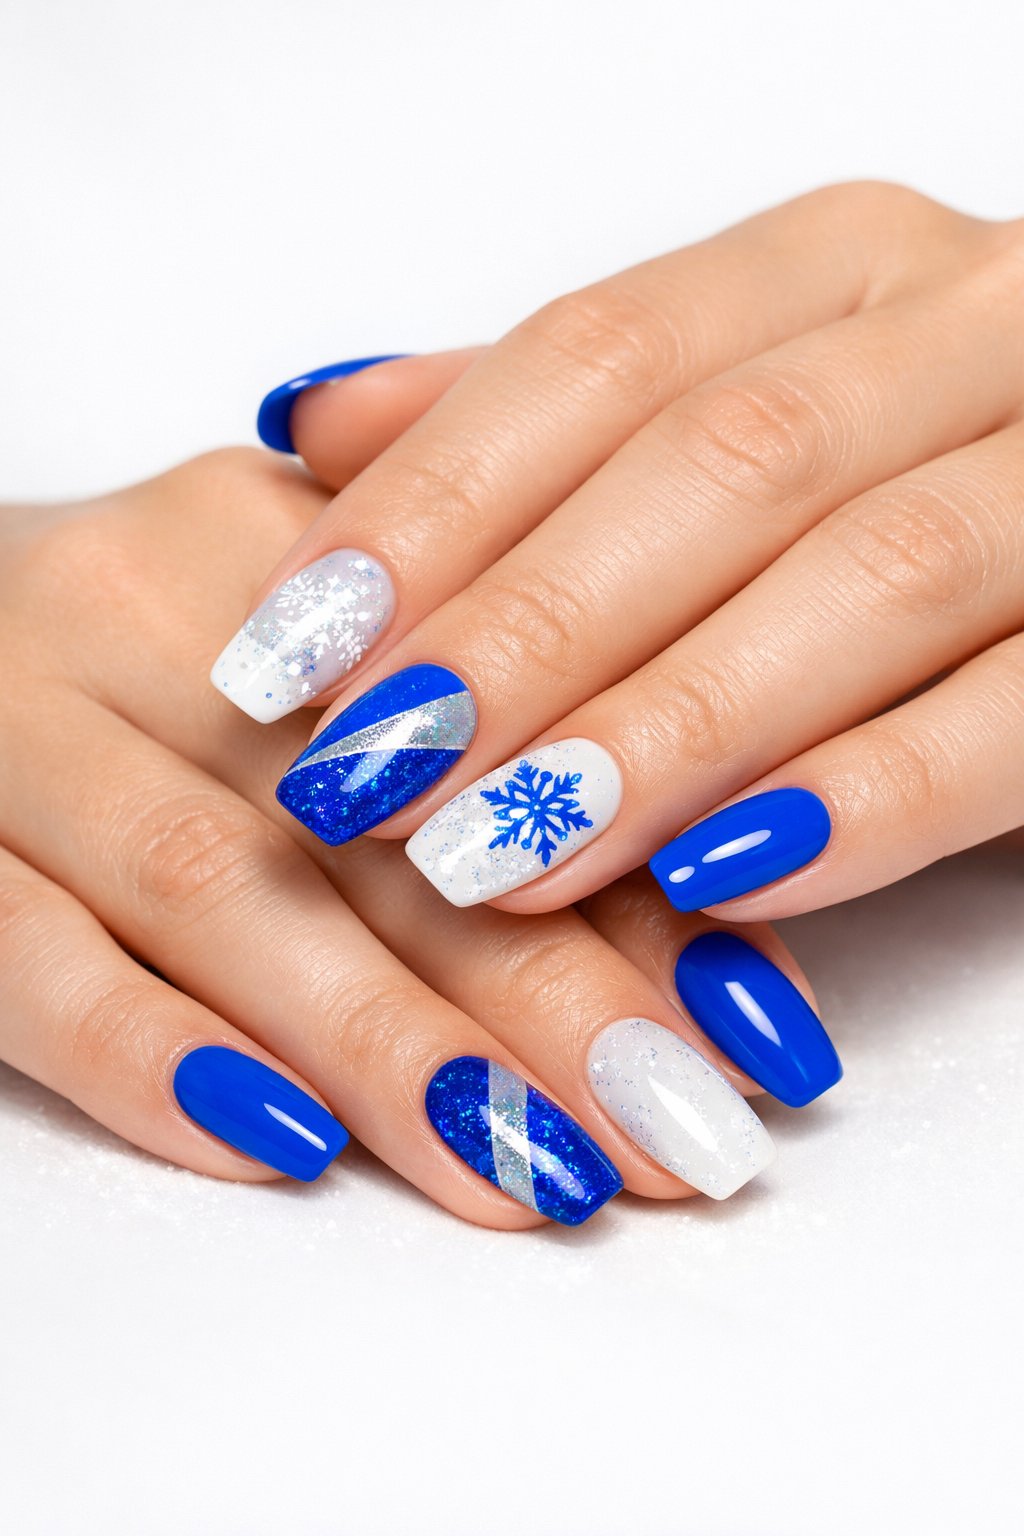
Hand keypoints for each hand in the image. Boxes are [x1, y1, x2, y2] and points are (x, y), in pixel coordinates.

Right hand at [0, 448, 830, 1229]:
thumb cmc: (149, 657)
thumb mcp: (321, 658)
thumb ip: (502, 756)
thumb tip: (721, 920)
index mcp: (288, 547)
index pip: (494, 724)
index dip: (637, 887)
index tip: (757, 1040)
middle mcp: (151, 607)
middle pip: (374, 816)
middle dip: (546, 997)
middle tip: (678, 1138)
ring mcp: (16, 715)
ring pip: (217, 887)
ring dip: (386, 1046)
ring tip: (534, 1177)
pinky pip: (21, 950)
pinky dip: (148, 1056)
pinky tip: (277, 1148)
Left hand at [237, 181, 1023, 922]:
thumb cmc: (911, 460)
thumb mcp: (736, 402)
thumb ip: (542, 418)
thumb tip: (317, 424)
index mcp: (843, 265)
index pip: (602, 357)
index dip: (436, 503)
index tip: (293, 648)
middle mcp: (972, 328)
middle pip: (724, 464)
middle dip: (529, 632)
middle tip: (369, 775)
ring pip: (871, 579)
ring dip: (665, 728)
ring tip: (493, 853)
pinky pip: (1014, 713)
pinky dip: (866, 801)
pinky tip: (713, 886)